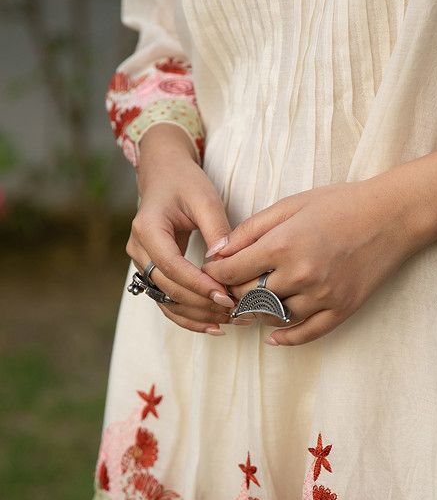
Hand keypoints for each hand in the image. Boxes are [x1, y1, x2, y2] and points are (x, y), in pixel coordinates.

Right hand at [126, 125, 236, 335]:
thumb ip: (216, 230)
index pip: (171, 266)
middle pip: (167, 287)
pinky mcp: (152, 271)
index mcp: (147, 228)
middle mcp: (138, 249)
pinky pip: (166, 300)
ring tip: (228, 321)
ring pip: (165, 300)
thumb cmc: (186, 183)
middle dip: (201, 303)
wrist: (165, 174)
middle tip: (235, 311)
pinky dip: (188, 315)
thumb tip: (224, 263)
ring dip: (196, 315)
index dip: (198, 285)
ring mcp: (142, 262)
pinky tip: (213, 324)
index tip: (226, 296)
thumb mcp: (205, 199)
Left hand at [202, 174, 428, 345]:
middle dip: (233, 294)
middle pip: (248, 297)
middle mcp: (301, 275)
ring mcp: (323, 296)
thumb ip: (250, 230)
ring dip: (256, 315)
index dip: (214, 274)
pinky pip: (307, 333)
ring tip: (248, 307)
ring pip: (274, 317)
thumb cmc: (340, 203)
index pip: (231, 272)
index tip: (211, 272)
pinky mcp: (342, 308)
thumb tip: (216, 253)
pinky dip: (286, 338)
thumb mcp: (290, 205)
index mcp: (283, 245)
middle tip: (227, 290)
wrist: (392, 215)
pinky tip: (273, 337)